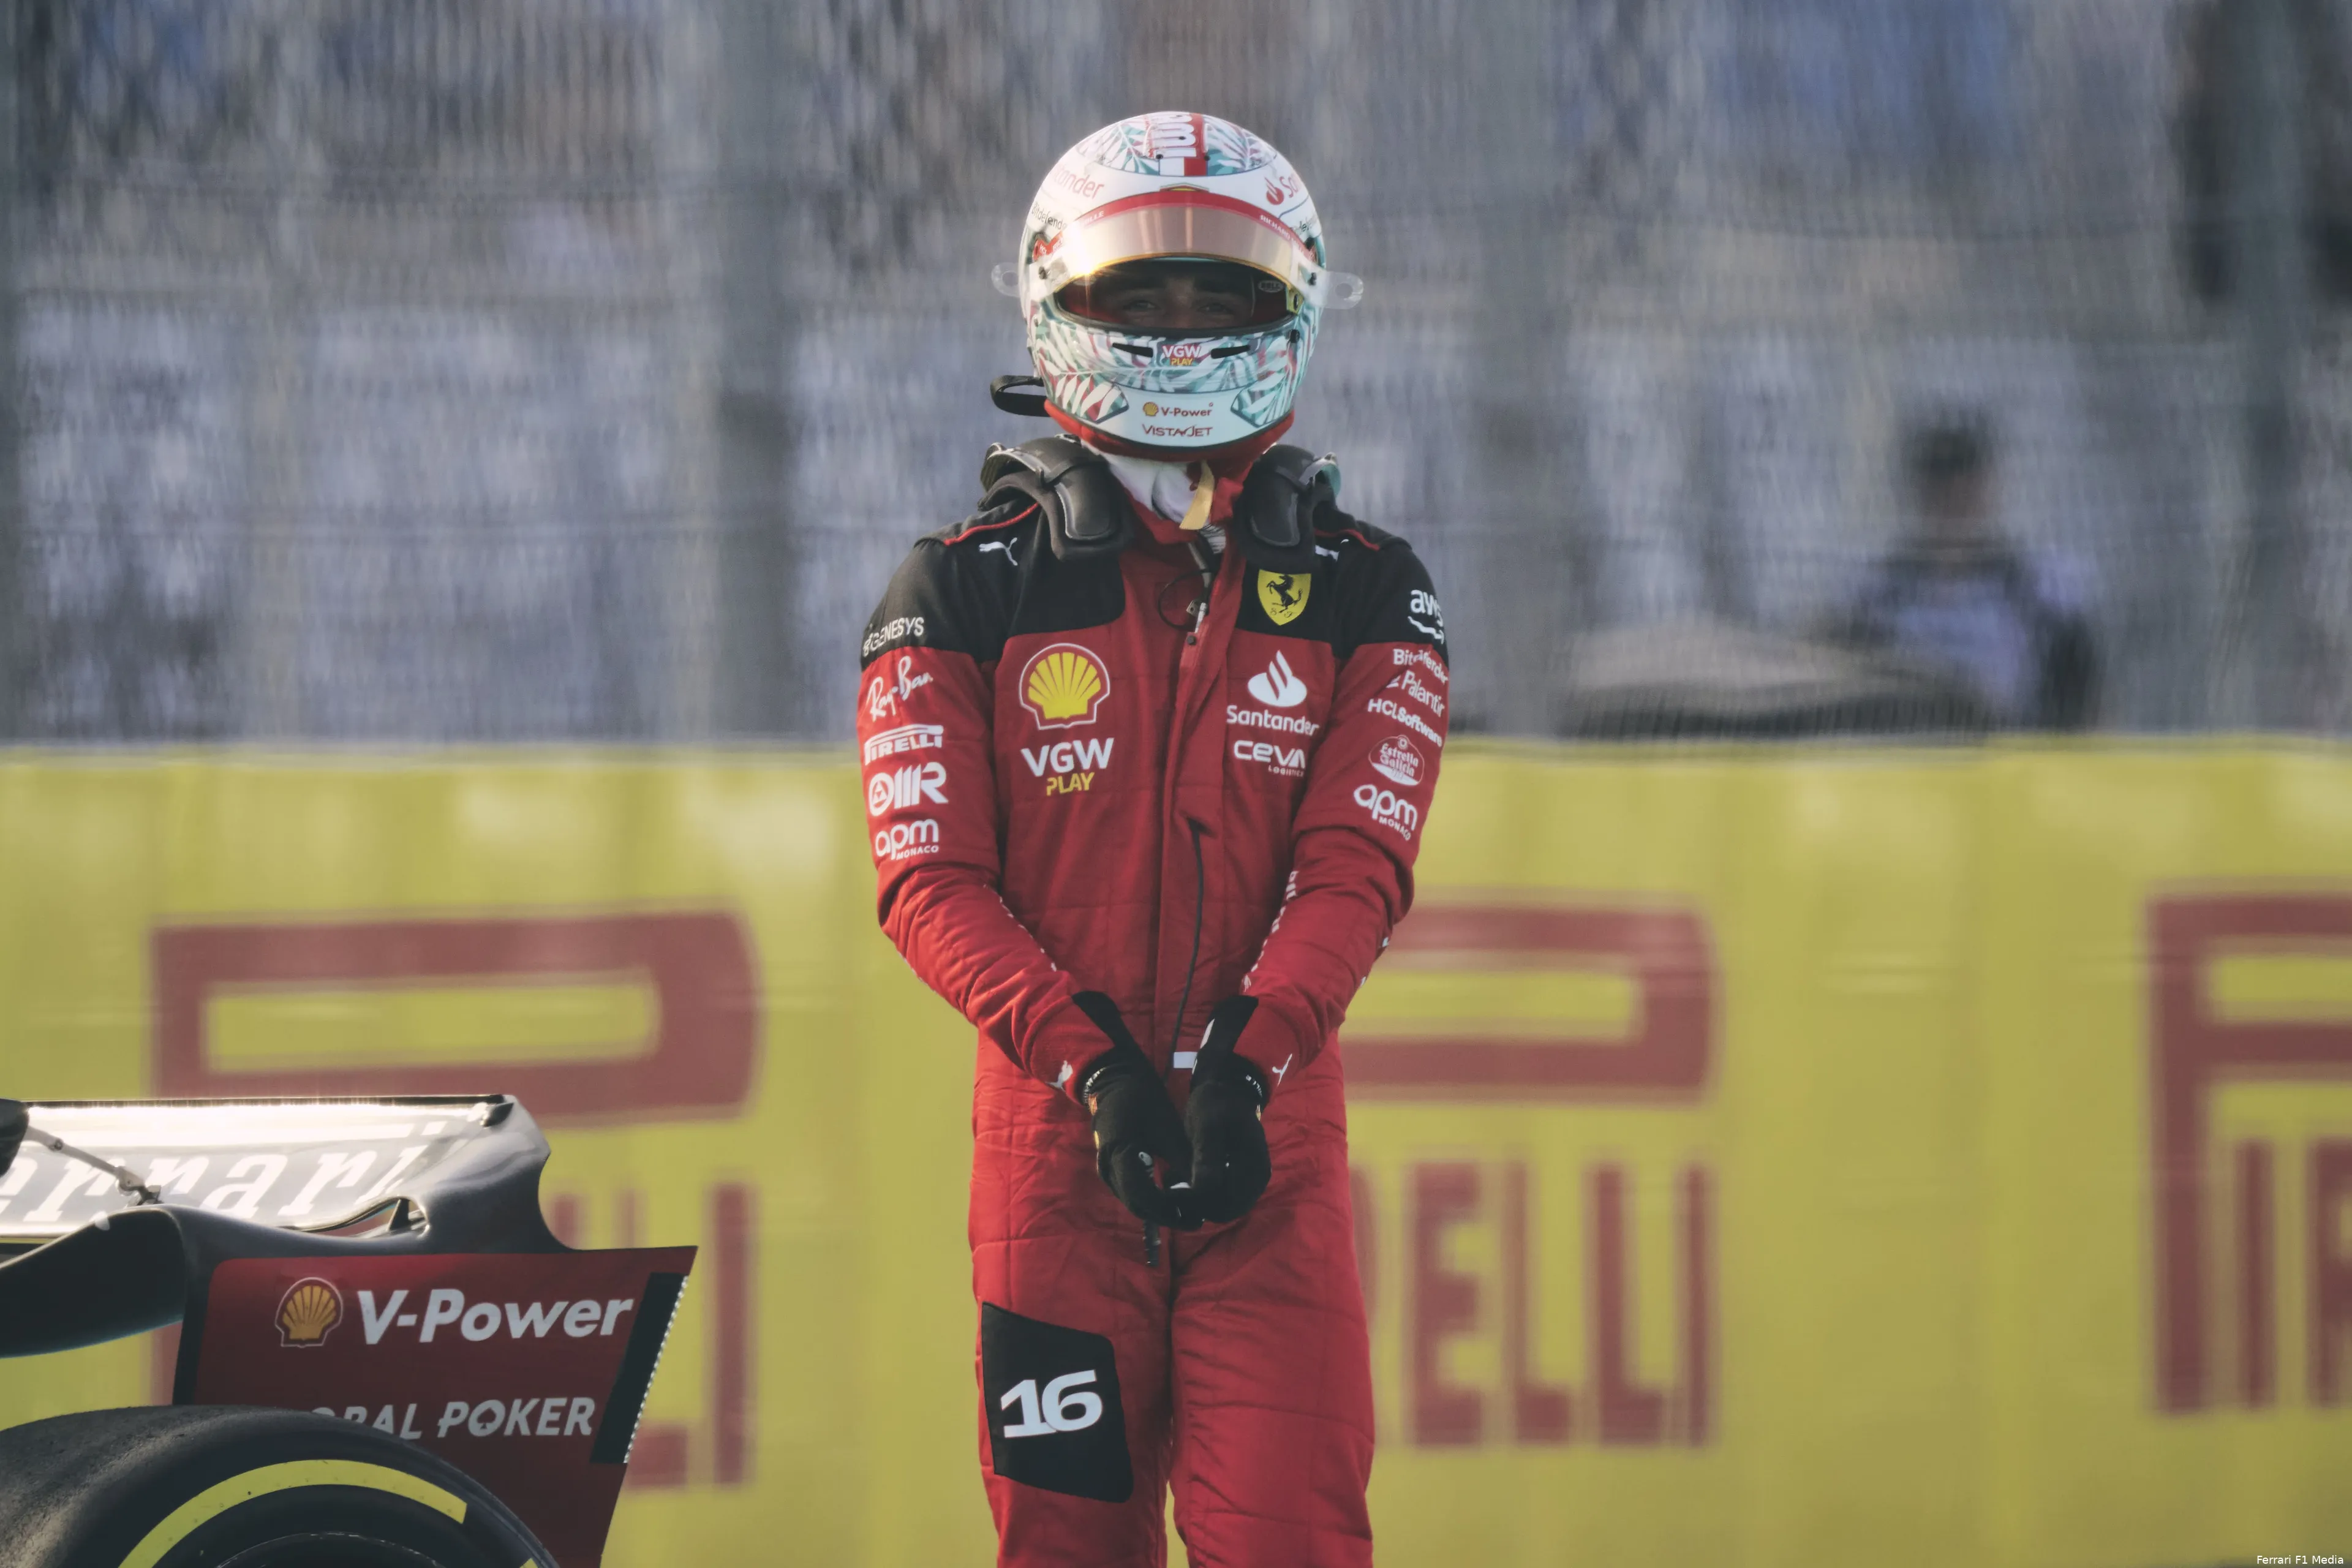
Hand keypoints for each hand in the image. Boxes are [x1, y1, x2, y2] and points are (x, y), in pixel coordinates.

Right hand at [1070, 992, 1193, 1227]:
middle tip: (1196, 1222)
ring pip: (1133, 1202)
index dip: (1166, 1208)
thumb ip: (1183, 1159)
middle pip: (1136, 1204)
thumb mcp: (1167, 1127)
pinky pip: (1131, 1193)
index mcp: (1119, 1152)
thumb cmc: (1143, 1100)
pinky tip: (1174, 1203)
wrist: (1115, 1085)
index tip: (1191, 1215)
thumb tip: (1205, 1188)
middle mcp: (1107, 1167)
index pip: (1140, 1192)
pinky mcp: (1112, 1171)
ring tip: (1190, 1216)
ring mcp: (1106, 1171)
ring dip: (1159, 1212)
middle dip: (1166, 1216)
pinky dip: (1152, 1201)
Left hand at [1182, 997, 1271, 1224]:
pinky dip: (1200, 1195)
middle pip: (1224, 1211)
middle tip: (1167, 1190)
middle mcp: (1256, 1182)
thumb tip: (1202, 1191)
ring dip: (1197, 1202)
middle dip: (1196, 1207)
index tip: (1170, 1192)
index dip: (1197, 1206)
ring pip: (1221, 1206)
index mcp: (1253, 1169)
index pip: (1226, 1206)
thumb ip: (1207, 1158)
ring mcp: (1249, 1181)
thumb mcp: (1207, 1126)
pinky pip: (1219, 1196)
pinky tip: (1180, 1180)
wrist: (1226, 1090)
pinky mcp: (1237, 1177)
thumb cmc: (1217, 1104)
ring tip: (1172, 1184)